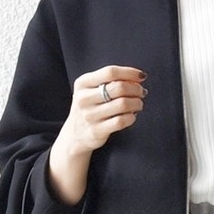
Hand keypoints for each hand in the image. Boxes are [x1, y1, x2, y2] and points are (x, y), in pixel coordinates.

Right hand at [47, 64, 147, 202]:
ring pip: (121, 104)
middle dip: (135, 89)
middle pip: (117, 88)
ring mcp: (88, 118)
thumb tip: (139, 78)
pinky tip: (132, 117)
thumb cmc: (87, 114)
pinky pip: (120, 122)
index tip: (142, 76)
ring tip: (139, 105)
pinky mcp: (96, 134)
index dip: (129, 73)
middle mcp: (83, 100)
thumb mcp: (90, 94)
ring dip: (136, 103)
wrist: (71, 142)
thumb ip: (109, 83)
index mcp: (81, 85)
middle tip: (142, 93)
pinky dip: (131, 118)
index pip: (109, 72)